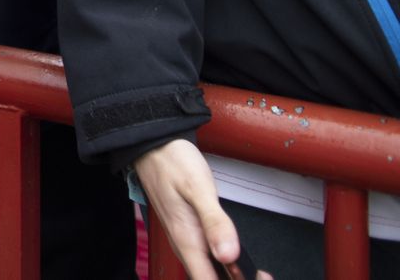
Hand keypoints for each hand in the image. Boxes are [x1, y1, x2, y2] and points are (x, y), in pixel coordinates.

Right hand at [133, 140, 273, 279]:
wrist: (152, 147)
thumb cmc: (172, 162)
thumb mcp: (197, 187)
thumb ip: (214, 222)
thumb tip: (229, 255)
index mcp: (186, 240)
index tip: (256, 276)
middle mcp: (184, 245)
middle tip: (262, 273)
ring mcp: (185, 240)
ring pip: (209, 272)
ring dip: (233, 275)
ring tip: (257, 270)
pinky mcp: (189, 234)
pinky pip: (207, 260)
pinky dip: (227, 265)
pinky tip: (239, 258)